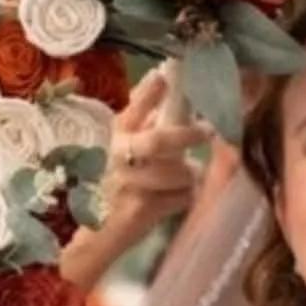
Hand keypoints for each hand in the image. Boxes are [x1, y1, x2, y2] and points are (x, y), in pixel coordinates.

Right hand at [103, 69, 211, 241]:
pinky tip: (178, 198)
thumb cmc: (119, 181)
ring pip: (179, 173)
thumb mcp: (125, 145)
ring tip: (188, 177)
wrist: (99, 229)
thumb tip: (165, 80)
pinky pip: (182, 198)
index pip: (134, 106)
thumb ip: (144, 118)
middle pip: (159, 140)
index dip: (151, 91)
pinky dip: (186, 197)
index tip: (167, 77)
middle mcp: (120, 155)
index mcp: (118, 133)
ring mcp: (131, 184)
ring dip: (190, 175)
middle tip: (207, 131)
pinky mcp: (142, 210)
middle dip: (187, 135)